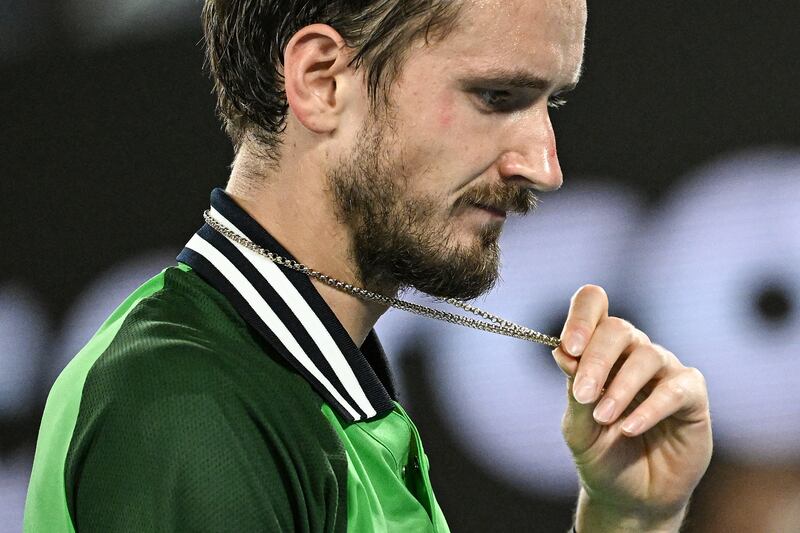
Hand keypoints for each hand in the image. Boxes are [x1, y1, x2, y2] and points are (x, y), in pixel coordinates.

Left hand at [552, 285, 712, 531]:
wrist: (631, 497)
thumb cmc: (602, 454)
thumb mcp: (578, 427)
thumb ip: (574, 389)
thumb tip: (562, 352)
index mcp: (599, 349)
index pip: (594, 305)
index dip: (581, 317)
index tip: (569, 347)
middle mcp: (632, 351)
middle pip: (618, 329)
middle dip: (597, 359)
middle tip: (584, 393)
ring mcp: (664, 370)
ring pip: (646, 356)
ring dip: (621, 387)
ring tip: (604, 417)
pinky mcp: (691, 395)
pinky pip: (674, 389)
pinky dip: (650, 408)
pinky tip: (630, 428)